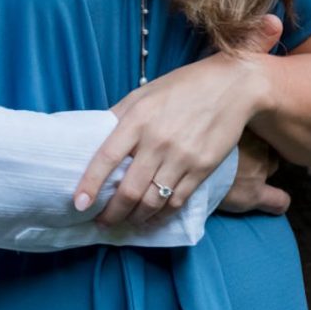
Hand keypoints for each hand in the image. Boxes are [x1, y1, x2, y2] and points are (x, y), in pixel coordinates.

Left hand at [74, 14, 282, 227]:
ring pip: (152, 202)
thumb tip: (95, 141)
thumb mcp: (144, 94)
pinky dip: (161, 216)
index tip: (79, 204)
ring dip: (135, 219)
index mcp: (138, 119)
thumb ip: (119, 117)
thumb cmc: (182, 87)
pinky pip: (177, 202)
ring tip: (125, 223)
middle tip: (102, 222)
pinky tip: (151, 219)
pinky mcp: (202, 169)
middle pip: (129, 190)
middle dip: (111, 213)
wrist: (231, 86)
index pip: (106, 158)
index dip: (90, 184)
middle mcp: (158, 141)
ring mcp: (182, 158)